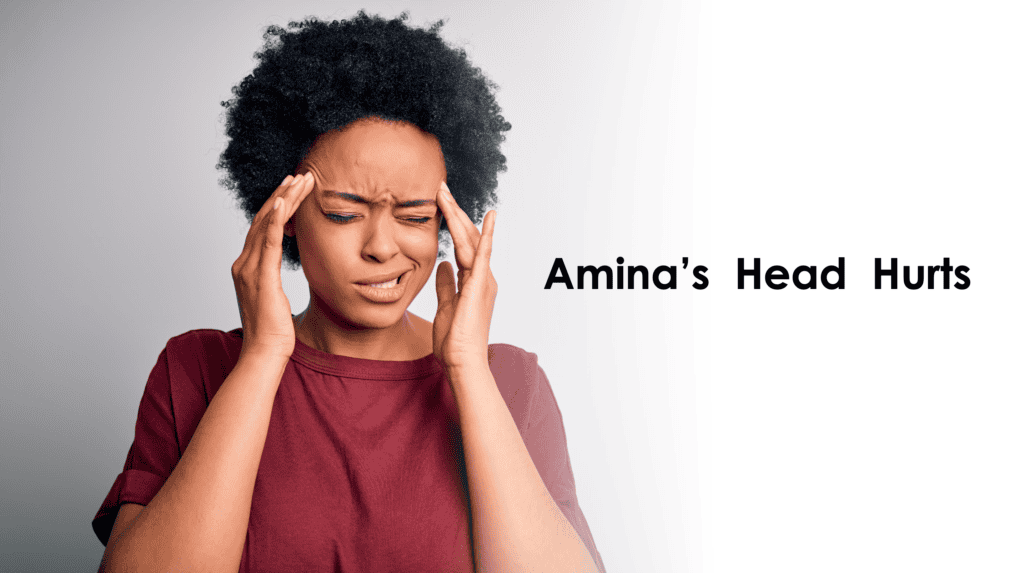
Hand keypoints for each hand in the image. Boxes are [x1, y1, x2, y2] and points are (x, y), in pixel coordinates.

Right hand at [231, 173, 314, 360]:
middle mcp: (244, 263)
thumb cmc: (274, 331)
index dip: (279, 206)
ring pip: (267, 224)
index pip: (264, 228)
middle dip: (283, 194)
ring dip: (284, 199)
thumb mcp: (274, 299)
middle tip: (301, 175)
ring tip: (300, 180)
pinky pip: (268, 242)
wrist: (264, 353)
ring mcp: (249, 269)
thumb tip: (279, 273)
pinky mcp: (260, 277)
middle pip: (263, 219)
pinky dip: (276, 220)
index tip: (294, 189)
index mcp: (247, 267)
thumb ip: (273, 280)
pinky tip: (285, 202)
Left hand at [433, 182, 497, 369]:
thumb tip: (443, 265)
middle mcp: (482, 277)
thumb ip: (446, 284)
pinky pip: (483, 254)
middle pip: (467, 237)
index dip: (452, 224)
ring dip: (457, 215)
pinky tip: (489, 217)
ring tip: (444, 192)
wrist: (462, 361)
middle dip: (454, 212)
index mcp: (473, 281)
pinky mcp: (481, 285)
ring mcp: (484, 280)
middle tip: (440, 188)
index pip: (462, 245)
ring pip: (470, 240)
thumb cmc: (454, 340)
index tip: (440, 204)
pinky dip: (486, 234)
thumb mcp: (444, 306)